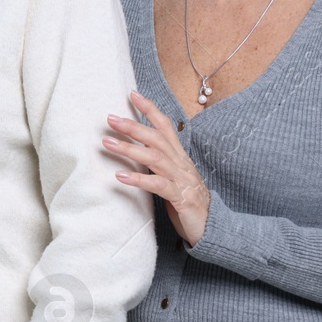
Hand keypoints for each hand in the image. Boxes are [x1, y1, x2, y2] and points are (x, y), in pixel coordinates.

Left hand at [104, 90, 210, 246]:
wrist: (213, 227)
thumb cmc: (189, 202)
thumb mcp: (173, 177)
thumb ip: (159, 164)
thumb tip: (137, 151)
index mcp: (180, 157)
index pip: (166, 126)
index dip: (150, 109)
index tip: (132, 94)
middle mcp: (181, 164)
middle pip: (157, 138)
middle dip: (133, 126)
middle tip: (110, 118)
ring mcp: (182, 180)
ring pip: (155, 158)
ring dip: (129, 149)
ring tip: (107, 143)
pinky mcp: (181, 198)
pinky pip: (158, 185)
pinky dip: (138, 179)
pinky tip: (120, 177)